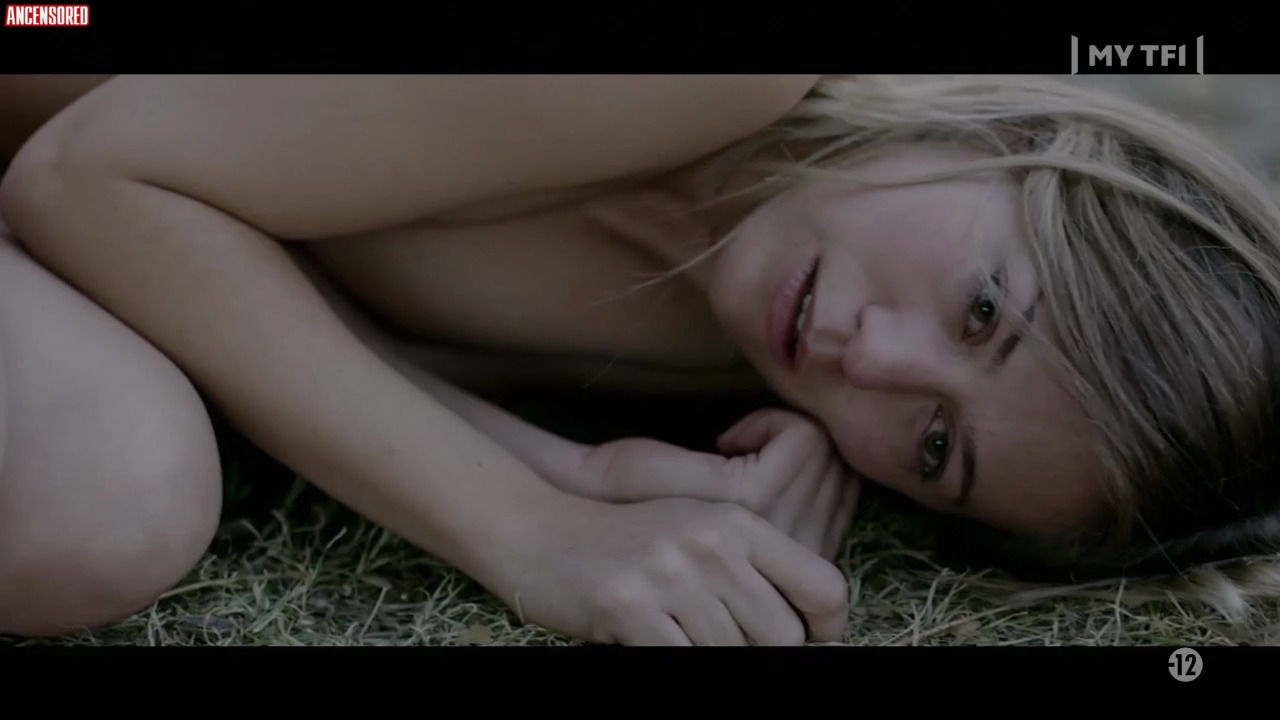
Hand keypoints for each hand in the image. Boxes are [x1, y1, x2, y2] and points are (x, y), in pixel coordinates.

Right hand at [505, 496, 849, 645]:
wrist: (542, 532)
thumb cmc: (629, 540)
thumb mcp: (700, 530)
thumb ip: (757, 566)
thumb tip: (809, 632)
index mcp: (739, 520)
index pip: (826, 586)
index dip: (828, 629)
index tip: (807, 639)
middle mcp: (711, 542)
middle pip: (784, 637)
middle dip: (761, 651)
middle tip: (726, 639)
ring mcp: (670, 574)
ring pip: (733, 656)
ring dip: (710, 654)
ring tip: (680, 632)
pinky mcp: (630, 606)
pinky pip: (681, 662)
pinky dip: (673, 659)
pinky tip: (654, 639)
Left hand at [579, 409, 860, 560]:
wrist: (599, 490)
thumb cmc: (657, 497)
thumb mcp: (736, 504)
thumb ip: (798, 496)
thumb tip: (848, 465)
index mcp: (794, 559)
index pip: (849, 490)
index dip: (809, 463)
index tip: (751, 465)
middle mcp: (793, 550)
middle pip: (840, 468)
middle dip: (796, 446)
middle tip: (740, 455)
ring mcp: (775, 528)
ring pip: (824, 451)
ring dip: (782, 435)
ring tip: (730, 453)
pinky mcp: (753, 498)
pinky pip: (802, 437)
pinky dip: (770, 423)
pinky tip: (724, 442)